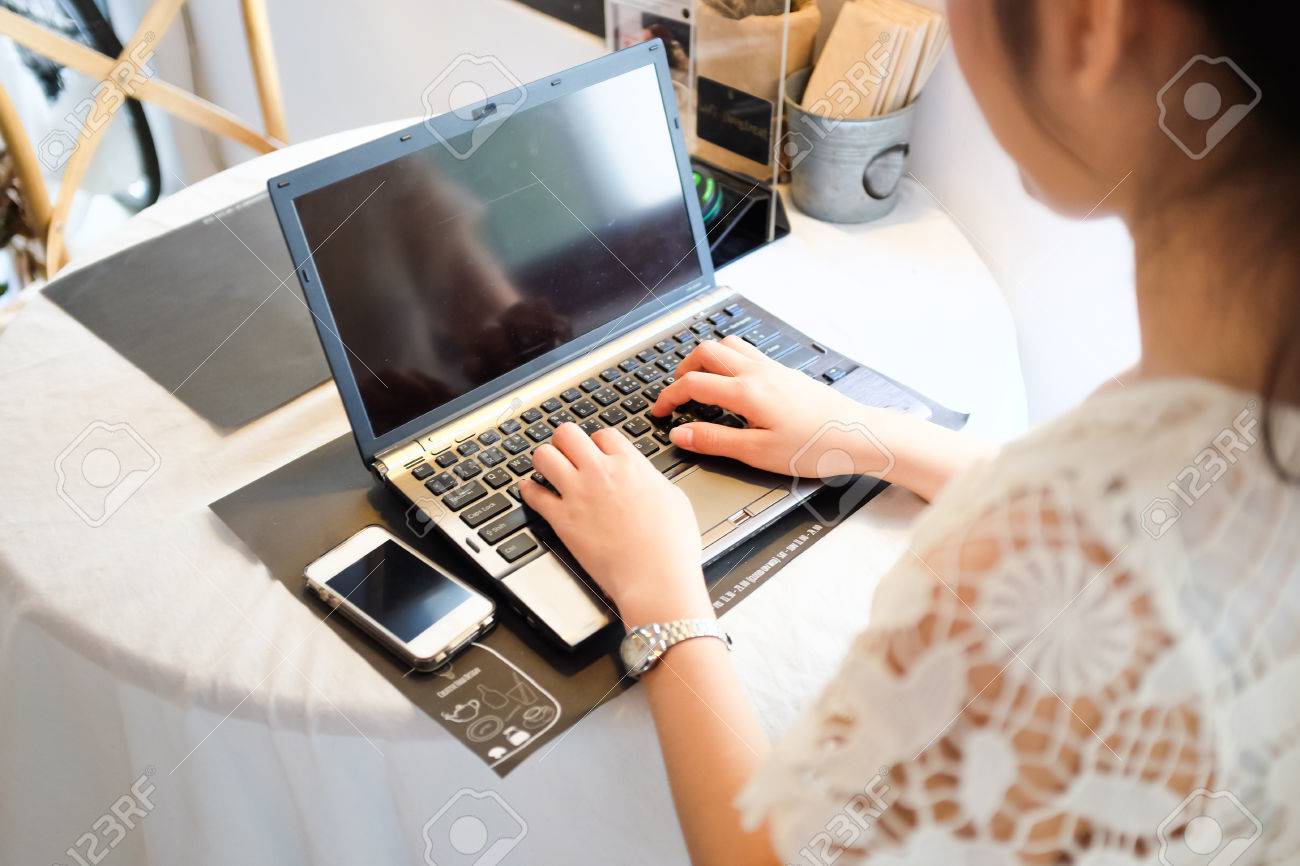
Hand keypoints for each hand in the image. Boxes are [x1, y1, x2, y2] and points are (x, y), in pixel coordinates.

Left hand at [519, 423, 713, 624]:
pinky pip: (533, 494)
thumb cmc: (671, 545)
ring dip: (545, 460)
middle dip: (565, 441)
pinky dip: (529, 491)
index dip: (597, 442)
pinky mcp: (562, 520)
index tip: (597, 451)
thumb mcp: (674, 498)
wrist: (654, 577)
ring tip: (548, 469)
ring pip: (544, 455)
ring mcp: (578, 494)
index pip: (602, 434)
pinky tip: (532, 491)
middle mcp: (600, 473)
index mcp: (630, 465)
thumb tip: (643, 477)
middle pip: (567, 434)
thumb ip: (651, 480)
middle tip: (566, 452)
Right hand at [652, 336, 897, 479]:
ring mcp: (773, 369)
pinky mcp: (785, 373)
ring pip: (728, 345)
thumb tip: (681, 434)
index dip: (669, 397)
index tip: (659, 411)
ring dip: (706, 358)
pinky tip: (733, 380)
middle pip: (706, 351)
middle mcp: (757, 372)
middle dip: (683, 368)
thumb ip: (715, 441)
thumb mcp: (758, 453)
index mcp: (746, 392)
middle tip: (676, 392)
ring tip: (700, 380)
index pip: (693, 384)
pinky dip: (729, 358)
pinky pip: (748, 352)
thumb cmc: (814, 447)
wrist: (858, 435)